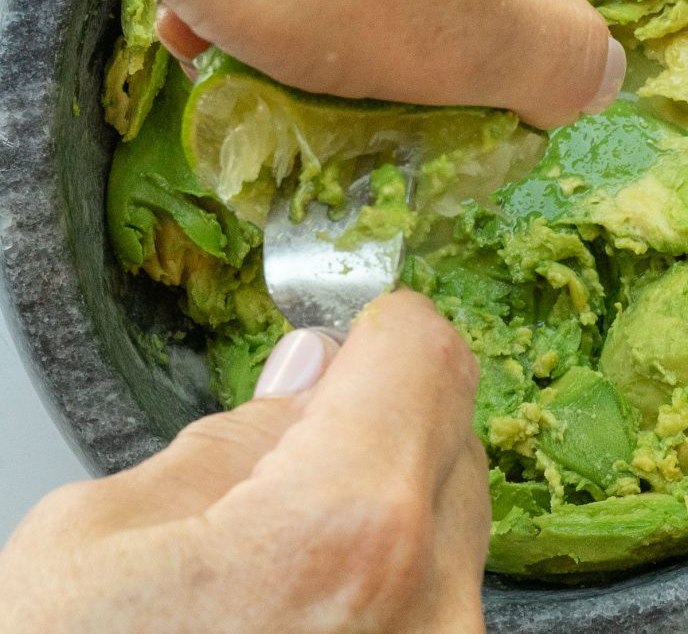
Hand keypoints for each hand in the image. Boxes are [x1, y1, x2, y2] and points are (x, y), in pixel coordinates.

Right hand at [0, 293, 489, 632]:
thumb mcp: (96, 541)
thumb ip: (229, 440)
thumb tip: (308, 372)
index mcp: (343, 528)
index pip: (424, 352)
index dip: (380, 321)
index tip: (346, 325)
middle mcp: (429, 607)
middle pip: (449, 429)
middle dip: (381, 405)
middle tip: (295, 432)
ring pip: (450, 515)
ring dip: (384, 489)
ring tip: (280, 538)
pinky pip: (439, 593)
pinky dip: (387, 565)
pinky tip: (301, 603)